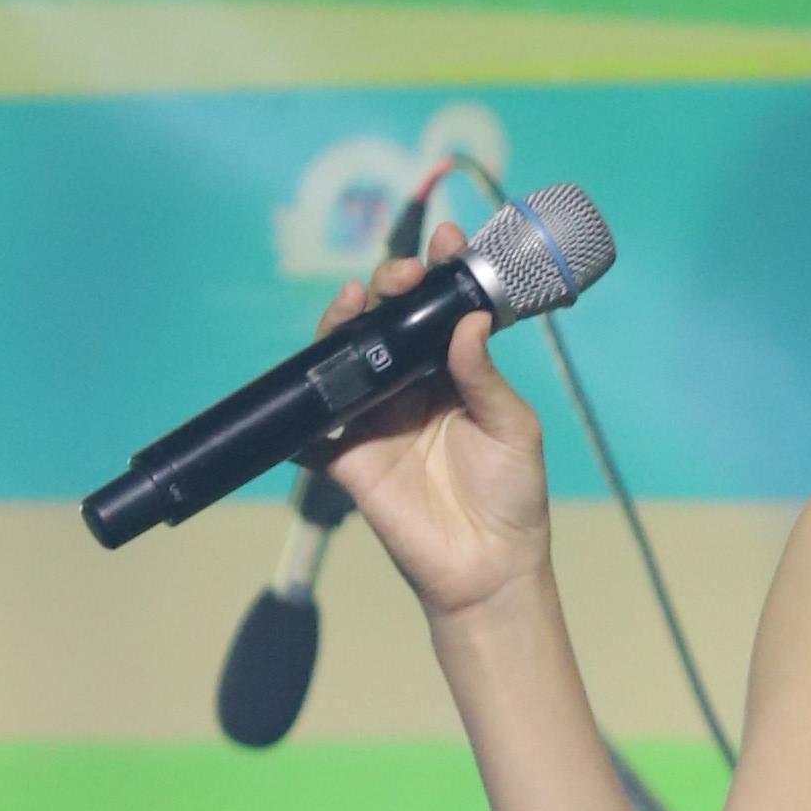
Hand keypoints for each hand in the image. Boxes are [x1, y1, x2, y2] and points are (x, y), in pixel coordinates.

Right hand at [313, 226, 555, 622]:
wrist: (487, 569)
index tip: (448, 241)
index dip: (440, 271)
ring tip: (354, 299)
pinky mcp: (347, 456)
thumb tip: (468, 321)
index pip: (442, 310)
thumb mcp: (513, 429)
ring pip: (346, 357)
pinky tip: (305, 375)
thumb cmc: (512, 496)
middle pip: (387, 321)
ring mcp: (375, 418)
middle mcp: (411, 386)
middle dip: (390, 284)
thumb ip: (484, 377)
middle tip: (403, 275)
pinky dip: (297, 405)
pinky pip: (311, 426)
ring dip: (342, 322)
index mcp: (454, 372)